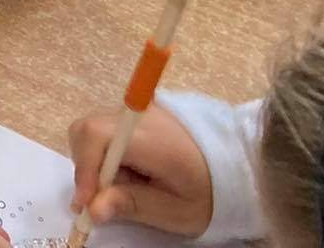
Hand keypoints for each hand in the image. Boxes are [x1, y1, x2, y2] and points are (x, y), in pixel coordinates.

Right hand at [67, 102, 212, 238]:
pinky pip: (108, 130)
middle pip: (88, 129)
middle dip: (85, 166)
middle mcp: (140, 116)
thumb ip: (132, 205)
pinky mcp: (139, 115)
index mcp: (151, 138)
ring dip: (94, 162)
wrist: (239, 168)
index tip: (85, 203)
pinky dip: (105, 154)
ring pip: (94, 129)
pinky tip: (129, 175)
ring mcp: (138, 112)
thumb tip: (93, 208)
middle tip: (97, 199)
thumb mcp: (175, 211)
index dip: (84, 168)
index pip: (97, 136)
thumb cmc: (208, 194)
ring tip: (120, 188)